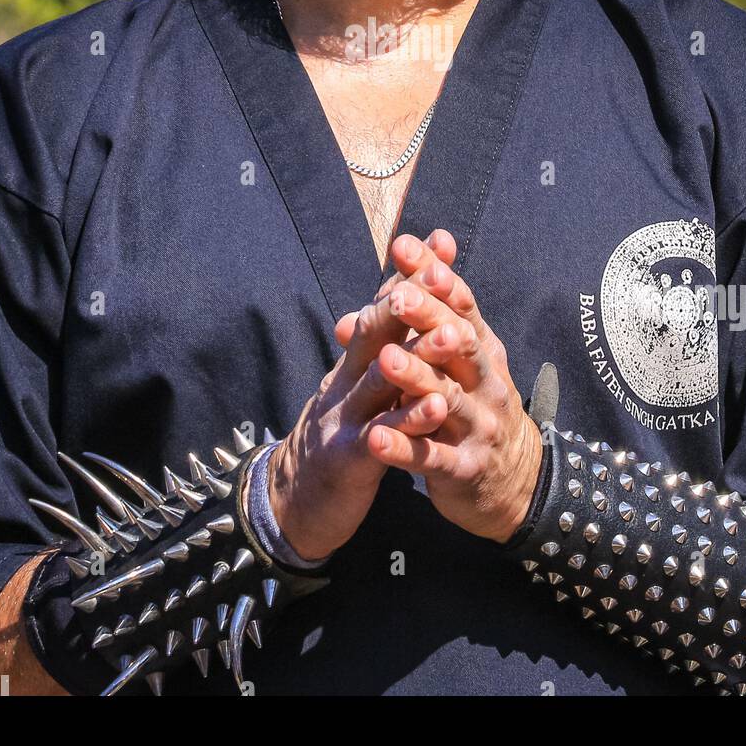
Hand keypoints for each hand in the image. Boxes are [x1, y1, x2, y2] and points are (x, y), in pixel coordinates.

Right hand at [268, 232, 459, 560]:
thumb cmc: (337, 439)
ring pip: (381, 378)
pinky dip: (409, 419)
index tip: (439, 241)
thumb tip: (401, 301)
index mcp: (353, 362)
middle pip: (375, 330)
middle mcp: (345, 380)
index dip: (410, 275)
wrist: (293, 505)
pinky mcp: (347, 458)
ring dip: (417, 354)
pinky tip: (436, 405)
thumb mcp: (355, 389)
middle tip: (440, 271)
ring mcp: (344, 417)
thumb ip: (378, 350)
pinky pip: (381, 435)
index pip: (382, 308)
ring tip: (452, 334)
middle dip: (408, 299)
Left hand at [336, 233, 542, 543]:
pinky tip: (376, 438)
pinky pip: (432, 457)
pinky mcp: (464, 468)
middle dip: (430, 319)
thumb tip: (407, 261)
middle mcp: (485, 382)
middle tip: (398, 297)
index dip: (435, 276)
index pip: (461, 305)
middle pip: (460, 344)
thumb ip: (434, 312)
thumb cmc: (474, 405)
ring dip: (417, 378)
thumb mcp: (460, 358)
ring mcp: (478, 426)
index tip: (405, 247)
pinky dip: (404, 448)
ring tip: (385, 359)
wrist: (513, 482)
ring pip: (447, 398)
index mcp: (481, 350)